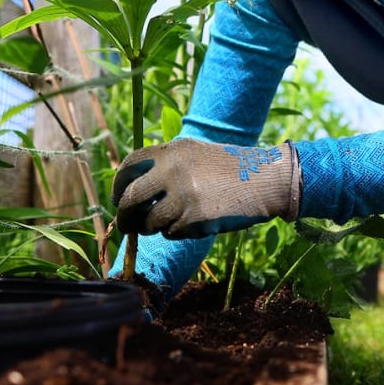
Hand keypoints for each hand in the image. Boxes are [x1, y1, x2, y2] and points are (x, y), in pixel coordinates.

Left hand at [111, 139, 300, 238]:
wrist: (265, 180)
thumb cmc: (231, 169)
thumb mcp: (196, 154)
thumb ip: (166, 165)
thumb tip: (132, 192)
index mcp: (172, 151)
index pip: (129, 166)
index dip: (118, 185)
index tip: (118, 198)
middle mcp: (173, 170)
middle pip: (130, 198)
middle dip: (124, 217)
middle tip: (127, 226)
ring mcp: (184, 195)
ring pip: (150, 222)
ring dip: (155, 228)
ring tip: (174, 221)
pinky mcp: (195, 218)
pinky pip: (171, 233)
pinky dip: (177, 233)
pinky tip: (195, 223)